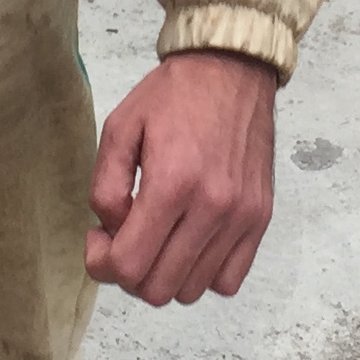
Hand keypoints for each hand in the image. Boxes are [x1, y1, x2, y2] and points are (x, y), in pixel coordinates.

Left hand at [87, 50, 278, 305]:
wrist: (232, 69)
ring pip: (191, 291)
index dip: (101, 263)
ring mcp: (241, 217)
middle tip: (124, 237)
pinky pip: (228, 281)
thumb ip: (104, 187)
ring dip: (164, 274)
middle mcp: (213, 207)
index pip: (129, 265)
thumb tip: (112, 232)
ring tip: (158, 236)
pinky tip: (189, 242)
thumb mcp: (120, 128)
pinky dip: (203, 274)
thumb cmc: (173, 96)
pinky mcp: (260, 218)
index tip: (99, 237)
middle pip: (158, 289)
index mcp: (173, 183)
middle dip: (129, 272)